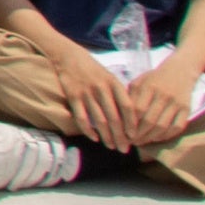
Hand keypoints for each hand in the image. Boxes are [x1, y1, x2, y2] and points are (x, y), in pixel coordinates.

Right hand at [49, 36, 139, 152]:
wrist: (68, 56)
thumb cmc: (94, 69)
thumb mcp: (110, 77)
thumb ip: (119, 94)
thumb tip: (130, 118)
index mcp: (114, 83)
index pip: (127, 107)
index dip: (132, 123)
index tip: (135, 137)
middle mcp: (101, 88)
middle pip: (114, 117)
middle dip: (120, 136)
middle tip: (124, 149)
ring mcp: (86, 93)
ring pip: (99, 120)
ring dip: (106, 136)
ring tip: (111, 147)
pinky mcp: (73, 96)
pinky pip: (82, 117)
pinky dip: (88, 130)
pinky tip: (94, 138)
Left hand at [120, 47, 204, 146]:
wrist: (180, 71)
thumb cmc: (153, 79)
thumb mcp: (138, 82)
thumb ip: (129, 97)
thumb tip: (118, 117)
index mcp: (148, 87)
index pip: (137, 110)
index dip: (129, 124)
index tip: (122, 132)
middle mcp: (163, 95)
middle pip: (149, 121)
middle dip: (138, 134)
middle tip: (130, 142)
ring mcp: (176, 103)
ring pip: (163, 126)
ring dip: (150, 137)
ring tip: (140, 142)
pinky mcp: (187, 110)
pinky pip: (177, 127)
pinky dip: (166, 135)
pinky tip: (156, 138)